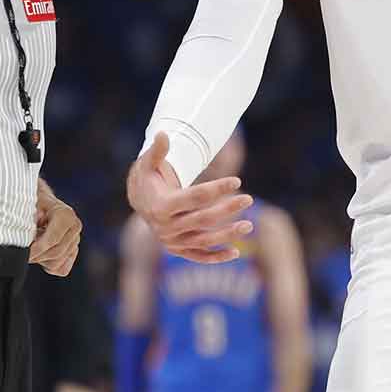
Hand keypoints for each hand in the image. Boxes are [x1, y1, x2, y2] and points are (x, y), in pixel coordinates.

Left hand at [31, 188, 81, 275]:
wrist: (40, 203)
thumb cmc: (31, 204)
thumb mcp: (28, 206)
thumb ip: (28, 222)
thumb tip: (25, 239)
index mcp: (66, 215)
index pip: (53, 240)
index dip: (37, 250)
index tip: (23, 253)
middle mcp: (75, 227)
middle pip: (56, 253)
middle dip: (37, 256)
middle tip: (22, 254)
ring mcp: (76, 240)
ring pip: (58, 262)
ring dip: (42, 259)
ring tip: (32, 247)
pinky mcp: (73, 251)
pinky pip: (62, 269)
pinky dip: (49, 265)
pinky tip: (41, 253)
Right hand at [127, 132, 252, 262]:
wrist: (141, 202)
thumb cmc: (149, 178)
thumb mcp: (149, 163)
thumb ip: (157, 151)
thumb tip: (162, 133)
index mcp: (161, 206)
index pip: (194, 197)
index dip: (216, 189)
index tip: (236, 181)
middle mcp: (166, 227)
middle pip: (202, 219)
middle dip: (227, 209)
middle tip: (248, 198)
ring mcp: (172, 241)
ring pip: (204, 240)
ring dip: (227, 234)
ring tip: (249, 225)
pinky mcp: (178, 250)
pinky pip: (199, 256)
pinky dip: (216, 257)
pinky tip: (236, 253)